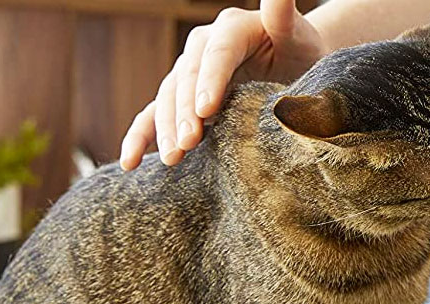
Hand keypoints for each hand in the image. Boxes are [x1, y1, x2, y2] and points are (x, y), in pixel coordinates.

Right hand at [119, 0, 327, 169]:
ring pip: (169, 98)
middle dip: (185, 111)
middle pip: (188, 78)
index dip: (210, 80)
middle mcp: (204, 46)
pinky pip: (155, 114)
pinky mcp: (182, 97)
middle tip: (188, 143)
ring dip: (166, 127)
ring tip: (173, 157)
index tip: (207, 109)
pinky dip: (141, 137)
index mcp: (232, 28)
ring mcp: (189, 71)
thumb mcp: (295, 32)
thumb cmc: (299, 48)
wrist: (292, 63)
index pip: (217, 54)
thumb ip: (281, 14)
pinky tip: (130, 162)